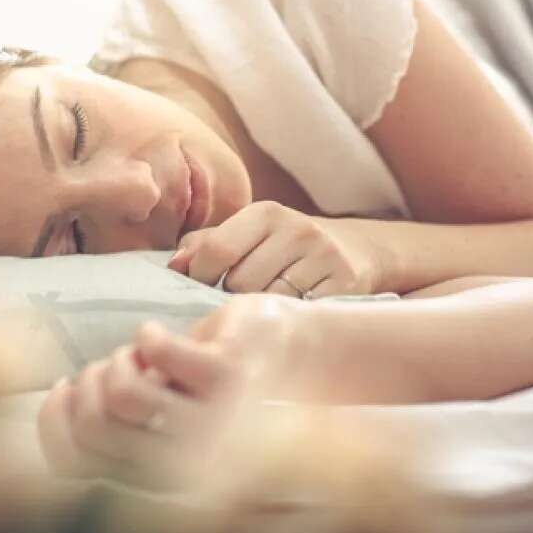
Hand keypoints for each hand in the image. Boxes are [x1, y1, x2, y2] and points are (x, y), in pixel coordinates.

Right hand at [36, 335, 226, 486]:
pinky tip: (162, 337)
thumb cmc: (205, 378)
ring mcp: (211, 423)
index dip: (54, 422)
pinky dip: (149, 334)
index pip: (76, 467)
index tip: (64, 388)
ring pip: (123, 394)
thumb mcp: (150, 403)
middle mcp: (186, 465)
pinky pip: (156, 352)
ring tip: (143, 356)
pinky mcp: (227, 378)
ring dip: (121, 360)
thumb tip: (60, 397)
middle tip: (116, 366)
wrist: (281, 346)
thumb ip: (109, 417)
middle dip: (89, 383)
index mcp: (158, 478)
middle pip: (93, 426)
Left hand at [168, 201, 393, 296]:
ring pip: (269, 302)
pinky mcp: (345, 284)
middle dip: (232, 298)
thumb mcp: (249, 234)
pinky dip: (287, 320)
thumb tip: (175, 265)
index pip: (217, 249)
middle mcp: (297, 229)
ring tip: (261, 310)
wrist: (357, 250)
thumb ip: (205, 245)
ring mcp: (324, 257)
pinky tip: (287, 316)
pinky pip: (299, 314)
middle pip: (241, 283)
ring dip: (259, 313)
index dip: (199, 276)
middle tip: (237, 302)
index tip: (199, 288)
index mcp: (266, 212)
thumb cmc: (285, 246)